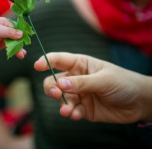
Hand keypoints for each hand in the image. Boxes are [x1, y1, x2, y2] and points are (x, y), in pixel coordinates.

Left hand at [0, 17, 25, 58]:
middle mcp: (6, 29)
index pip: (17, 27)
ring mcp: (4, 37)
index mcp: (5, 23)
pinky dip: (15, 51)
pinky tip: (20, 55)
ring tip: (22, 55)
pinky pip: (11, 47)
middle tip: (23, 49)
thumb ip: (9, 32)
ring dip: (19, 48)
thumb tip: (21, 34)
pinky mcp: (2, 44)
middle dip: (21, 42)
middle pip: (17, 36)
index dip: (22, 33)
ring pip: (15, 42)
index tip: (26, 39)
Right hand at [34, 52, 151, 122]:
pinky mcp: (83, 109)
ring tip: (67, 111)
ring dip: (62, 104)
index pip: (59, 60)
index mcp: (80, 64)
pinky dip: (71, 114)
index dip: (46, 61)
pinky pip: (72, 111)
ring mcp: (79, 94)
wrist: (140, 103)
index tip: (37, 65)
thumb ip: (82, 83)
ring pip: (61, 98)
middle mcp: (76, 79)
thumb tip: (60, 84)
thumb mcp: (103, 80)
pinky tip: (76, 115)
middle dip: (51, 87)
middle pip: (54, 81)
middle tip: (56, 94)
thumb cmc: (123, 82)